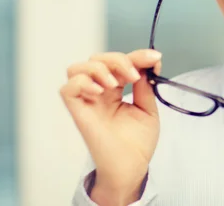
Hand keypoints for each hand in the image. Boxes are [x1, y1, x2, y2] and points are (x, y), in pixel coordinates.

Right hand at [60, 49, 162, 202]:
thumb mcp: (148, 108)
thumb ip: (145, 87)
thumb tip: (147, 65)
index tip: (155, 58)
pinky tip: (100, 91)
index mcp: (116, 90)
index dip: (137, 56)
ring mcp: (88, 101)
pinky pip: (68, 89)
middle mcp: (99, 92)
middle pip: (97, 59)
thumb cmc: (138, 143)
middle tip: (134, 75)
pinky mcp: (79, 112)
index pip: (120, 63)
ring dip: (99, 68)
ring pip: (77, 68)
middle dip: (118, 59)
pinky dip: (82, 83)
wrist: (132, 166)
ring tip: (116, 83)